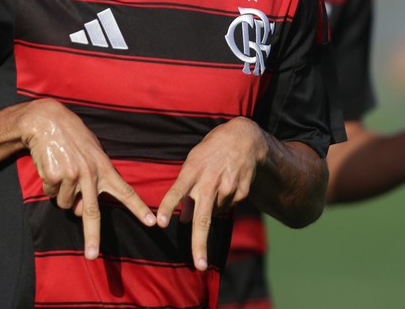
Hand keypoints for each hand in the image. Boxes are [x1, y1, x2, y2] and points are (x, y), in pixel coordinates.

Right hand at [22, 99, 154, 259]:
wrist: (47, 121)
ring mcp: (72, 176)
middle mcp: (90, 174)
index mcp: (104, 168)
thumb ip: (93, 182)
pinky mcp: (54, 177)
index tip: (152, 222)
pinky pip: (50, 193)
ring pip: (65, 203)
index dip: (139, 208)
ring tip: (62, 170)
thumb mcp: (91, 155)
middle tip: (92, 256)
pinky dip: (49, 185)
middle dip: (92, 236)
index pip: (126, 191)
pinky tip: (51, 167)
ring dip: (62, 193)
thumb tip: (81, 211)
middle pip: (92, 212)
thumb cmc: (73, 138)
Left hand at [156, 117, 264, 270]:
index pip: (177, 191)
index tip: (159, 223)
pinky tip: (223, 187)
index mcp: (193, 169)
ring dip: (208, 210)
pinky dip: (221, 203)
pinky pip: (227, 207)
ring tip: (211, 187)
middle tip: (199, 265)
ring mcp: (228, 188)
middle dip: (200, 243)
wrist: (245, 139)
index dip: (167, 207)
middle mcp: (210, 181)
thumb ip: (185, 189)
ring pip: (214, 213)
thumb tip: (182, 219)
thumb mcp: (193, 161)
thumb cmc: (212, 150)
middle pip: (203, 217)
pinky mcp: (241, 193)